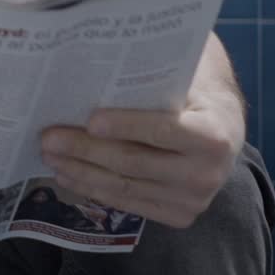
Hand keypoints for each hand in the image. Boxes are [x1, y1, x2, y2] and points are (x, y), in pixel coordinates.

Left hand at [41, 85, 244, 228]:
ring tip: (49, 155)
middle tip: (48, 137)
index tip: (90, 119)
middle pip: (133, 162)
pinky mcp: (177, 216)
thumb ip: (157, 73)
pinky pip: (127, 203)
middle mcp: (206, 174)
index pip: (161, 130)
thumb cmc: (197, 91)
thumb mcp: (188, 75)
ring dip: (81, 171)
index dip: (125, 125)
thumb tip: (107, 58)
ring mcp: (192, 201)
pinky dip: (93, 188)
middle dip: (86, 149)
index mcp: (214, 135)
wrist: (225, 128)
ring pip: (124, 187)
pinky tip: (68, 174)